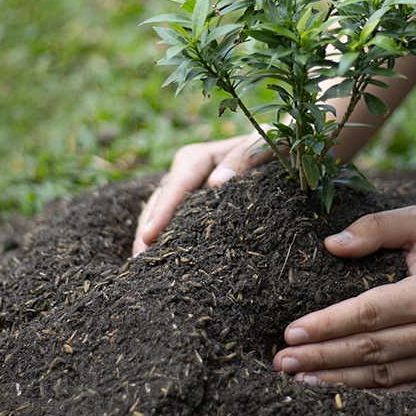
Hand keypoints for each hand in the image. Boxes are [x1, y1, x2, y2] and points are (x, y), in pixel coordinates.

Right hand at [132, 133, 270, 254]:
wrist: (276, 151)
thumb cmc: (270, 147)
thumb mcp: (262, 147)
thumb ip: (244, 157)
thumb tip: (216, 183)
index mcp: (196, 158)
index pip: (174, 186)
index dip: (161, 212)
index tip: (148, 236)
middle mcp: (184, 174)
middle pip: (159, 204)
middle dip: (146, 232)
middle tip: (138, 264)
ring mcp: (185, 192)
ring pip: (160, 216)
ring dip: (150, 241)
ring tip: (143, 268)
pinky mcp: (192, 208)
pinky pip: (174, 225)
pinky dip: (167, 242)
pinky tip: (162, 264)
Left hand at [271, 206, 415, 388]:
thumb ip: (377, 227)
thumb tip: (332, 244)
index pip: (368, 313)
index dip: (328, 324)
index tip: (292, 331)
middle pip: (368, 349)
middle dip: (321, 356)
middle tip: (282, 360)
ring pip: (381, 376)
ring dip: (336, 379)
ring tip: (299, 379)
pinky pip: (401, 391)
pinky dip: (366, 394)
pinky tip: (337, 390)